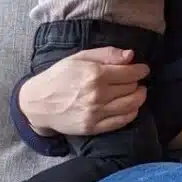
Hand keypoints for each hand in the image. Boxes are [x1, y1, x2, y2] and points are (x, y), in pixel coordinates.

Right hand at [19, 47, 148, 136]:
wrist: (38, 103)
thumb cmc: (59, 76)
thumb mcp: (80, 57)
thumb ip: (107, 54)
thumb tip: (131, 55)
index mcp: (95, 74)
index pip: (130, 73)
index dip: (140, 70)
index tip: (143, 69)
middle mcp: (97, 94)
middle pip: (132, 88)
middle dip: (137, 82)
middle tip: (135, 80)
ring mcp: (96, 113)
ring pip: (131, 105)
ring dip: (139, 97)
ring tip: (138, 92)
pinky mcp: (93, 127)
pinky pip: (121, 121)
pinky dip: (131, 113)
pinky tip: (131, 107)